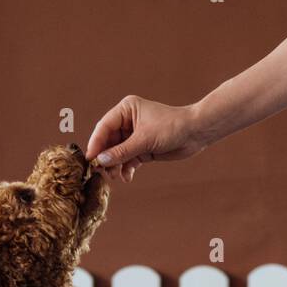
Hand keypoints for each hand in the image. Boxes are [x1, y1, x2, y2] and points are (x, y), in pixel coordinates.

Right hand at [85, 96, 206, 182]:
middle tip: (101, 172)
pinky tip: (126, 177)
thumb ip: (121, 152)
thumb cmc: (171, 127)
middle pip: (109, 141)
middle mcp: (128, 121)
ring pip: (118, 152)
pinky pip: (129, 159)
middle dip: (106, 157)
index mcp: (126, 110)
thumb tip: (101, 161)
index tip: (90, 159)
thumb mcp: (144, 140)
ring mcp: (135, 136)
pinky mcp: (143, 148)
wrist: (195, 133)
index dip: (96, 143)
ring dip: (116, 165)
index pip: (105, 127)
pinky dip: (127, 169)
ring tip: (115, 176)